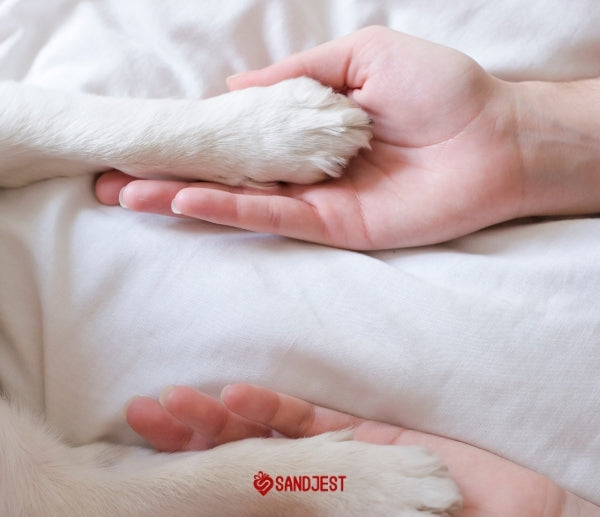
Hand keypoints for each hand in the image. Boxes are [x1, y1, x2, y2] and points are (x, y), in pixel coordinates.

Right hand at [96, 26, 525, 248]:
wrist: (494, 138)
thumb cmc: (439, 90)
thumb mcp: (361, 57)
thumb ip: (296, 75)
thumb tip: (235, 89)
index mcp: (309, 124)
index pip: (237, 133)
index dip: (193, 136)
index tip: (147, 137)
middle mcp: (304, 166)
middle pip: (226, 173)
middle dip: (170, 175)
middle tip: (114, 180)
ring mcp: (316, 199)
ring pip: (238, 200)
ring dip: (182, 197)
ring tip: (128, 194)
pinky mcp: (333, 225)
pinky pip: (272, 216)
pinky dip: (227, 209)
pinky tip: (184, 201)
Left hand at [126, 384, 599, 516]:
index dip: (194, 502)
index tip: (152, 480)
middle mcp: (309, 502)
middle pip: (238, 471)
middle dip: (191, 448)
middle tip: (146, 421)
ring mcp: (331, 465)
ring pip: (263, 439)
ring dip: (220, 421)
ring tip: (177, 403)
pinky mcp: (358, 436)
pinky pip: (309, 420)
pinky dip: (273, 409)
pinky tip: (238, 396)